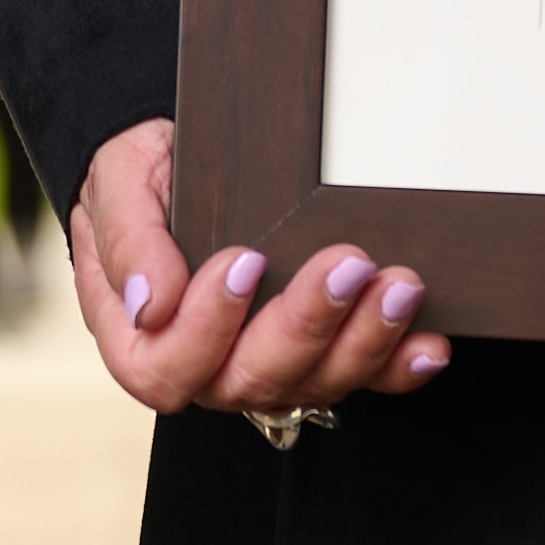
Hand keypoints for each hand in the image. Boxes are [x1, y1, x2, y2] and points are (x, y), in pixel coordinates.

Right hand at [67, 118, 446, 427]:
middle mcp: (205, 366)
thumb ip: (128, 242)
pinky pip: (361, 379)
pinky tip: (428, 345)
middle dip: (306, 325)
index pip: (165, 368)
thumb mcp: (116, 185)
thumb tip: (153, 304)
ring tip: (400, 286)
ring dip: (364, 341)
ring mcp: (266, 365)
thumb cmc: (141, 176)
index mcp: (139, 336)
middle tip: (346, 264)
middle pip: (250, 381)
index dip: (207, 329)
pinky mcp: (320, 354)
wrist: (182, 161)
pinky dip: (398, 367)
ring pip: (314, 383)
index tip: (245, 259)